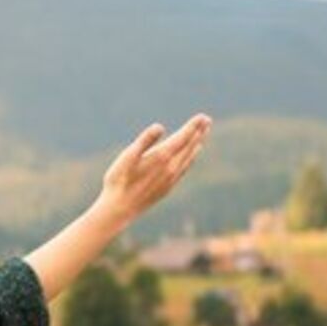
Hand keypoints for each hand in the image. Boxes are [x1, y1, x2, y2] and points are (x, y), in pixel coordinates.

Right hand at [92, 113, 211, 225]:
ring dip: (197, 143)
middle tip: (207, 120)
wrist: (120, 209)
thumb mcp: (127, 157)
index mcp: (162, 157)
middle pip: (190, 146)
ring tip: (203, 134)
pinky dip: (191, 157)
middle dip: (198, 132)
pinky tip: (192, 154)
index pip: (183, 138)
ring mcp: (171, 178)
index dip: (193, 126)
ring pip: (189, 157)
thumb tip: (160, 126)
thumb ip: (145, 140)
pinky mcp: (168, 186)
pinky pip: (185, 167)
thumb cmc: (119, 180)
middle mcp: (171, 167)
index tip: (203, 116)